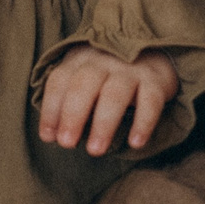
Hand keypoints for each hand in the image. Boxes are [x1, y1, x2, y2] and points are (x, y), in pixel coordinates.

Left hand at [37, 44, 179, 156]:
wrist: (152, 53)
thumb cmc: (107, 76)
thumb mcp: (83, 80)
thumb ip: (67, 103)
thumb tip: (51, 136)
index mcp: (79, 60)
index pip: (60, 81)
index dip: (51, 109)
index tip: (48, 136)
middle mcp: (103, 60)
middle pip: (84, 85)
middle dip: (73, 116)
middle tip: (67, 144)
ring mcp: (130, 68)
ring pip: (115, 94)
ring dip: (103, 124)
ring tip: (95, 150)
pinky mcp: (156, 79)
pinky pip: (150, 101)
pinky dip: (143, 123)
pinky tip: (135, 142)